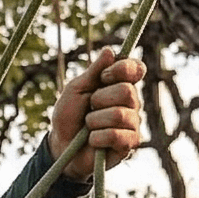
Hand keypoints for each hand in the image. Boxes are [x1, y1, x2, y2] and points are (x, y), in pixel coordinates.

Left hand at [50, 51, 147, 179]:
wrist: (61, 146)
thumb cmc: (69, 116)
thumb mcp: (76, 89)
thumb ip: (93, 72)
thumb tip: (110, 51)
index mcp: (119, 84)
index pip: (136, 69)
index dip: (123, 69)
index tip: (104, 76)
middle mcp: (131, 102)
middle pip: (127, 91)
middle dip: (100, 99)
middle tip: (89, 107)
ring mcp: (133, 123)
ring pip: (120, 115)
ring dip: (95, 121)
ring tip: (88, 127)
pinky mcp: (130, 144)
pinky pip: (117, 136)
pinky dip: (97, 137)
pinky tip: (93, 141)